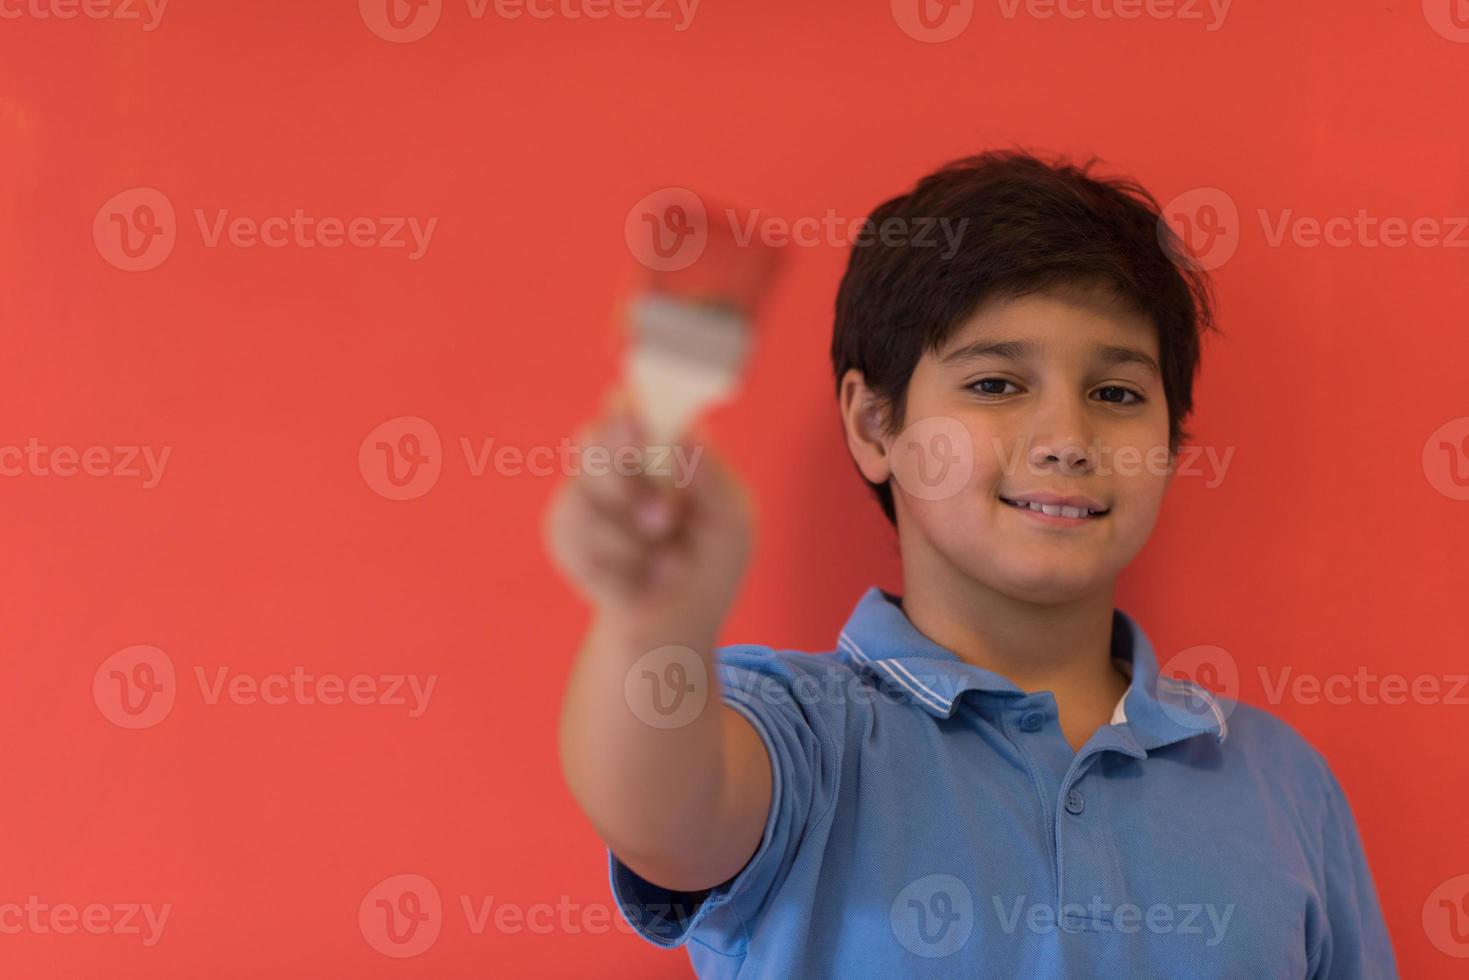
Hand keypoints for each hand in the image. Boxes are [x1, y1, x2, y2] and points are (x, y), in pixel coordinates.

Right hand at [543, 385, 753, 639]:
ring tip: (670, 565)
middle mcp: (615, 459)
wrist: (681, 625)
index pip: (629, 404)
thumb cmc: (710, 560)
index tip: (635, 422)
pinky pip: (576, 548)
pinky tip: (644, 583)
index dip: (625, 408)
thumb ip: (713, 478)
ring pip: (581, 503)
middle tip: (663, 519)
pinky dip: (618, 575)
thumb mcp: (731, 521)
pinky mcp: (564, 537)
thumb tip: (690, 433)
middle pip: (591, 441)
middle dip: (625, 482)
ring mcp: (583, 496)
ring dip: (631, 544)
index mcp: (658, 442)